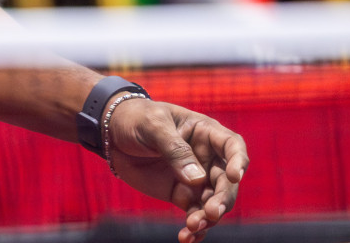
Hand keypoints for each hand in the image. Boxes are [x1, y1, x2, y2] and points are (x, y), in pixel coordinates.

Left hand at [106, 98, 247, 242]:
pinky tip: (187, 238)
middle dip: (222, 199)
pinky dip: (194, 229)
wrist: (111, 134)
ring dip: (208, 218)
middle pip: (226, 181)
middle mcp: (207, 157)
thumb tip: (198, 179)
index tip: (233, 177)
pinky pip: (195, 214)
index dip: (238, 161)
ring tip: (192, 226)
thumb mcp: (153, 125)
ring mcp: (196, 179)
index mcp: (205, 132)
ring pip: (213, 202)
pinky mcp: (182, 195)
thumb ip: (175, 149)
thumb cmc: (136, 118)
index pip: (232, 146)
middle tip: (211, 212)